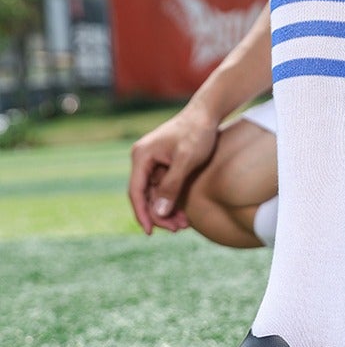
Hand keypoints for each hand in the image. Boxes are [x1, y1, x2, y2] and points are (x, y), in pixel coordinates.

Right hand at [128, 104, 218, 234]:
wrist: (207, 114)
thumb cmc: (197, 133)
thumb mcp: (186, 160)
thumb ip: (172, 186)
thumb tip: (159, 212)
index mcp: (142, 156)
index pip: (136, 192)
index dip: (142, 214)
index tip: (150, 232)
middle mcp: (143, 159)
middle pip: (146, 196)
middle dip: (160, 215)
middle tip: (178, 229)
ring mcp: (153, 162)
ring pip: (155, 194)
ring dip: (168, 210)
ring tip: (184, 225)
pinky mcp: (163, 164)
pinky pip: (164, 188)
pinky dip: (173, 200)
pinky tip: (184, 213)